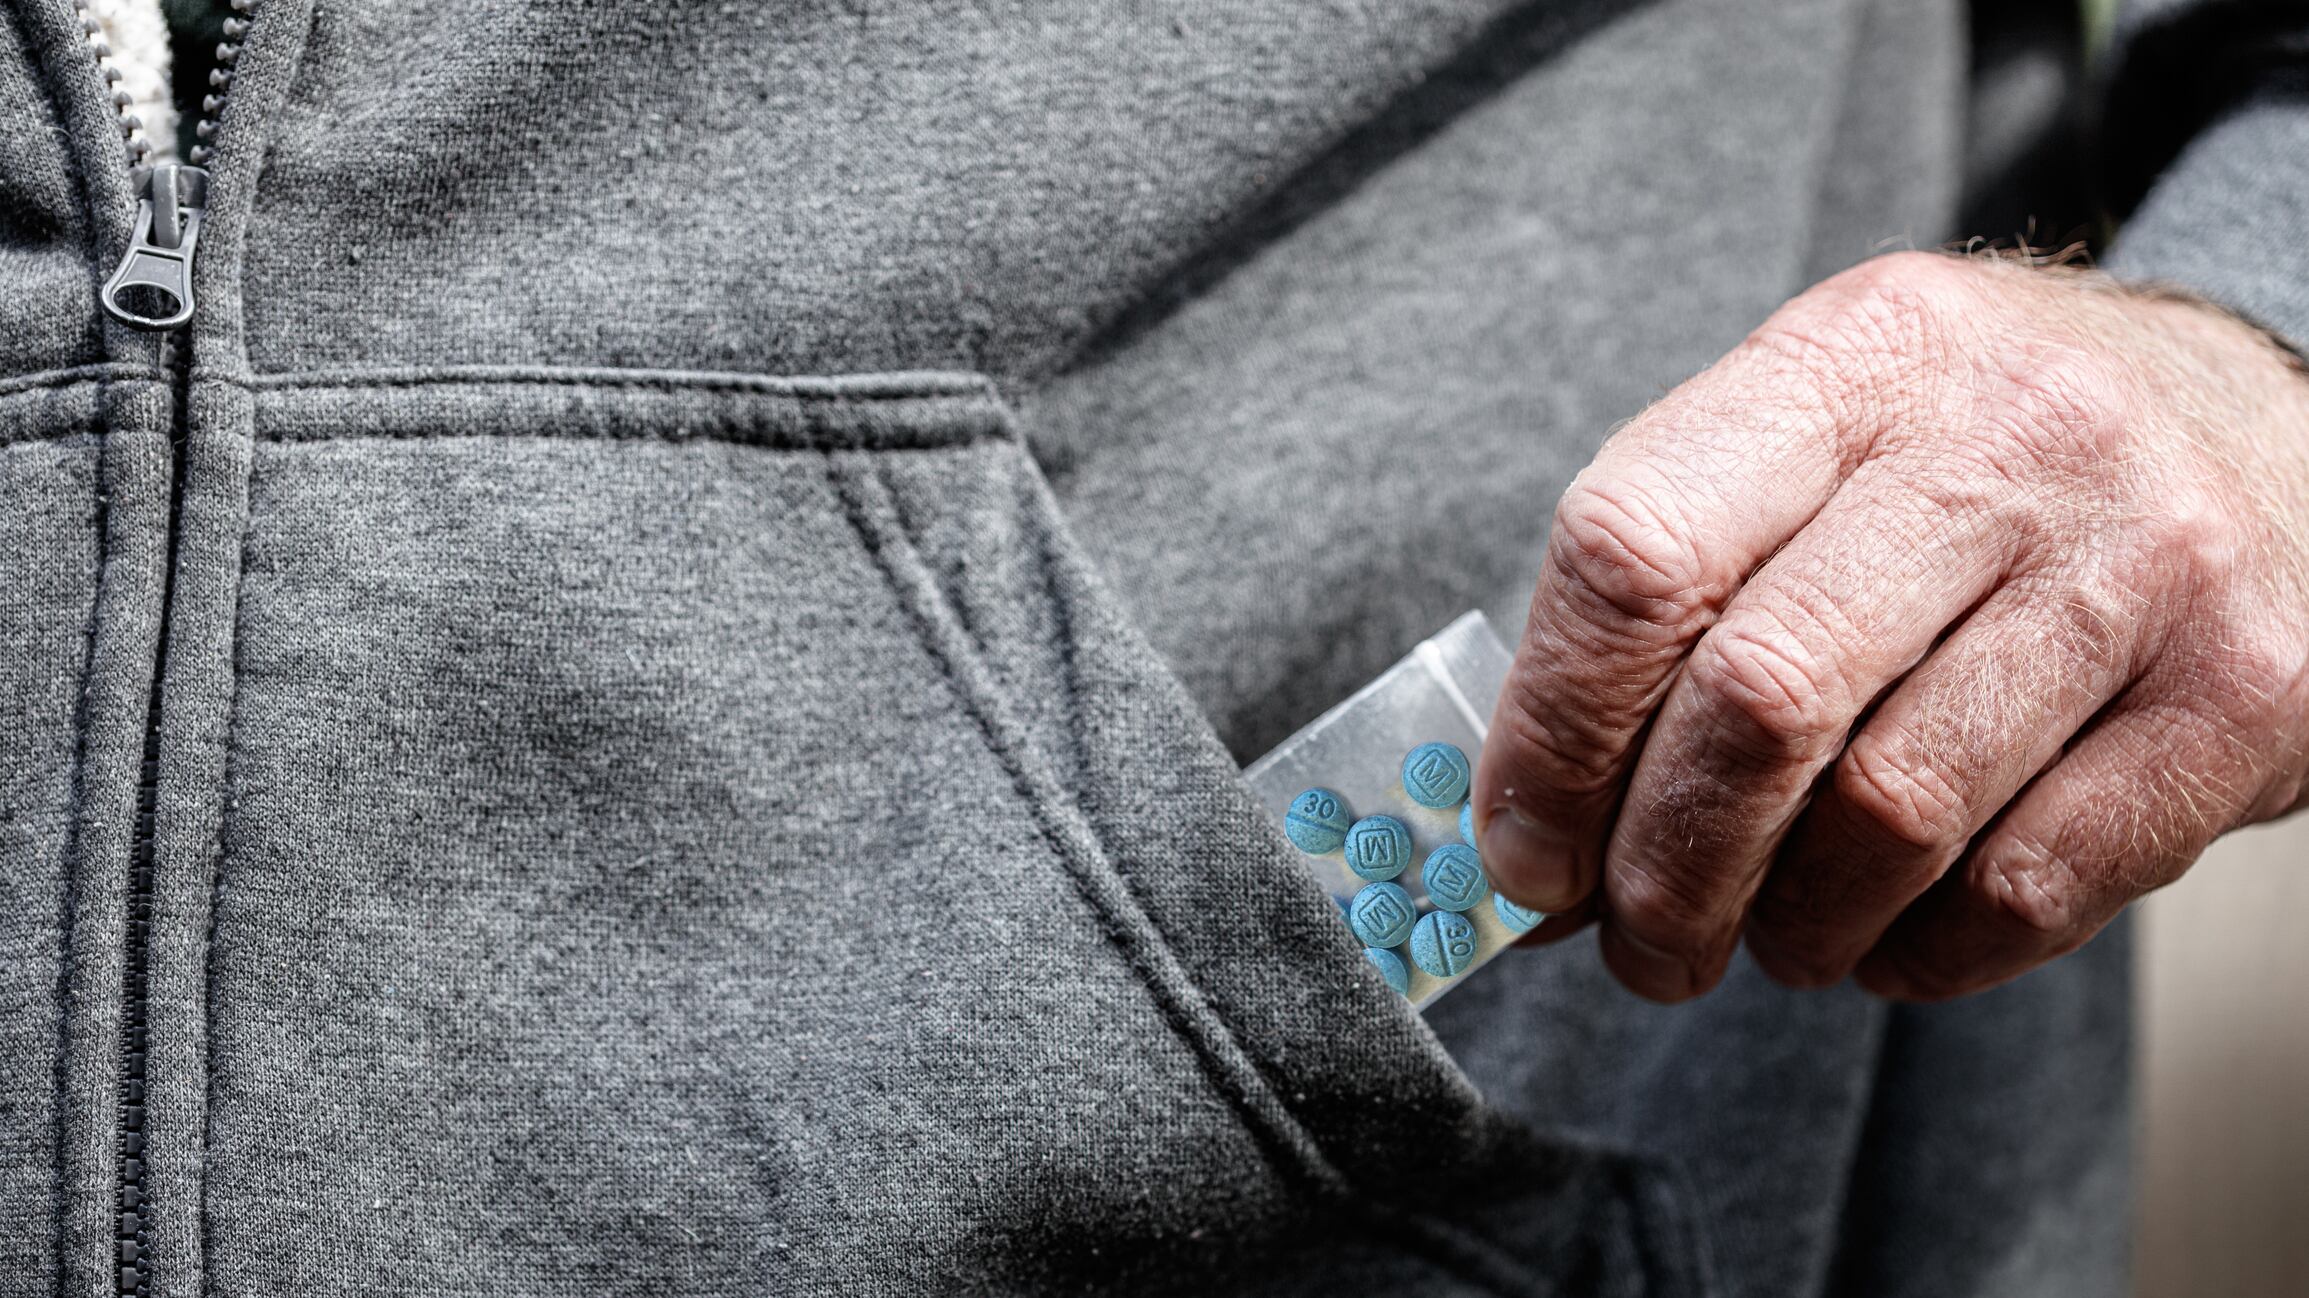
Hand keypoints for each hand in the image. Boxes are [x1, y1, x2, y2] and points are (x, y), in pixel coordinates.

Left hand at [1473, 251, 2308, 1001]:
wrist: (2279, 425)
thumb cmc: (1991, 459)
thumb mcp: (1827, 437)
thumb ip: (1679, 595)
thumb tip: (1533, 835)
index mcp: (1851, 358)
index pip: (1635, 552)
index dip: (1552, 731)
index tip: (1522, 851)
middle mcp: (2004, 436)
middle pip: (1759, 699)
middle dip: (1663, 870)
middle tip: (1640, 945)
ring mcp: (2142, 558)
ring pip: (1891, 810)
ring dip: (1793, 925)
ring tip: (1769, 942)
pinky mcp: (2246, 690)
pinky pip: (2032, 883)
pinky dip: (1926, 952)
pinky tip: (1889, 941)